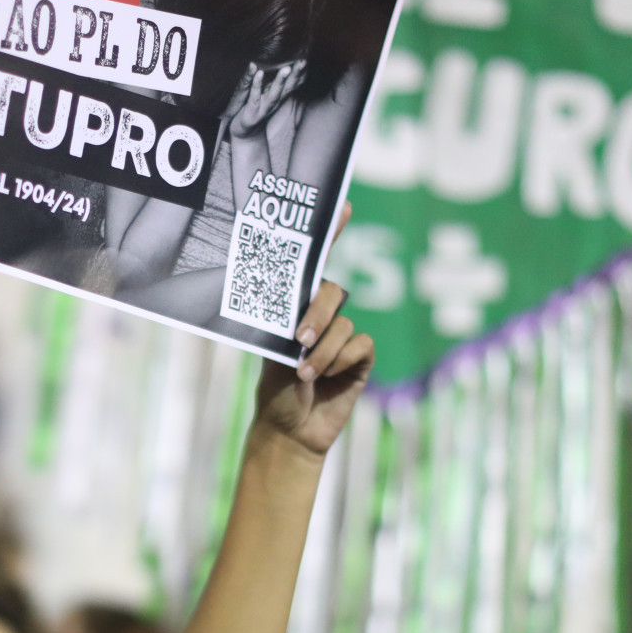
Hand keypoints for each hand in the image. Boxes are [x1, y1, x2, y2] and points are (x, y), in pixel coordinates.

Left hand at [228, 61, 304, 137]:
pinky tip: (259, 73)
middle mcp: (275, 102)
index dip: (302, 72)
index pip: (294, 82)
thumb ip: (278, 83)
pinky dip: (257, 85)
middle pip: (288, 87)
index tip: (308, 57)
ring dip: (281, 81)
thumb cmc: (257, 108)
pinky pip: (255, 97)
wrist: (245, 132)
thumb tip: (287, 65)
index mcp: (280, 96)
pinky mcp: (252, 112)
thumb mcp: (269, 95)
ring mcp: (264, 108)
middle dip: (296, 74)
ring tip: (286, 69)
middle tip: (303, 61)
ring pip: (275, 94)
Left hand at [252, 205, 371, 458]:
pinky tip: (327, 378)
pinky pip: (359, 345)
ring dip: (323, 351)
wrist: (289, 428)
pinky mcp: (360, 358)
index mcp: (297, 306)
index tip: (341, 205)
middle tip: (299, 339)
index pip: (315, 263)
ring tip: (305, 374)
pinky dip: (340, 361)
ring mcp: (343, 336)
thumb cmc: (274, 389)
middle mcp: (322, 315)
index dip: (331, 232)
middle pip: (331, 292)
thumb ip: (284, 325)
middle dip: (317, 314)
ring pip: (343, 325)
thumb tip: (295, 314)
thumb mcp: (271, 351)